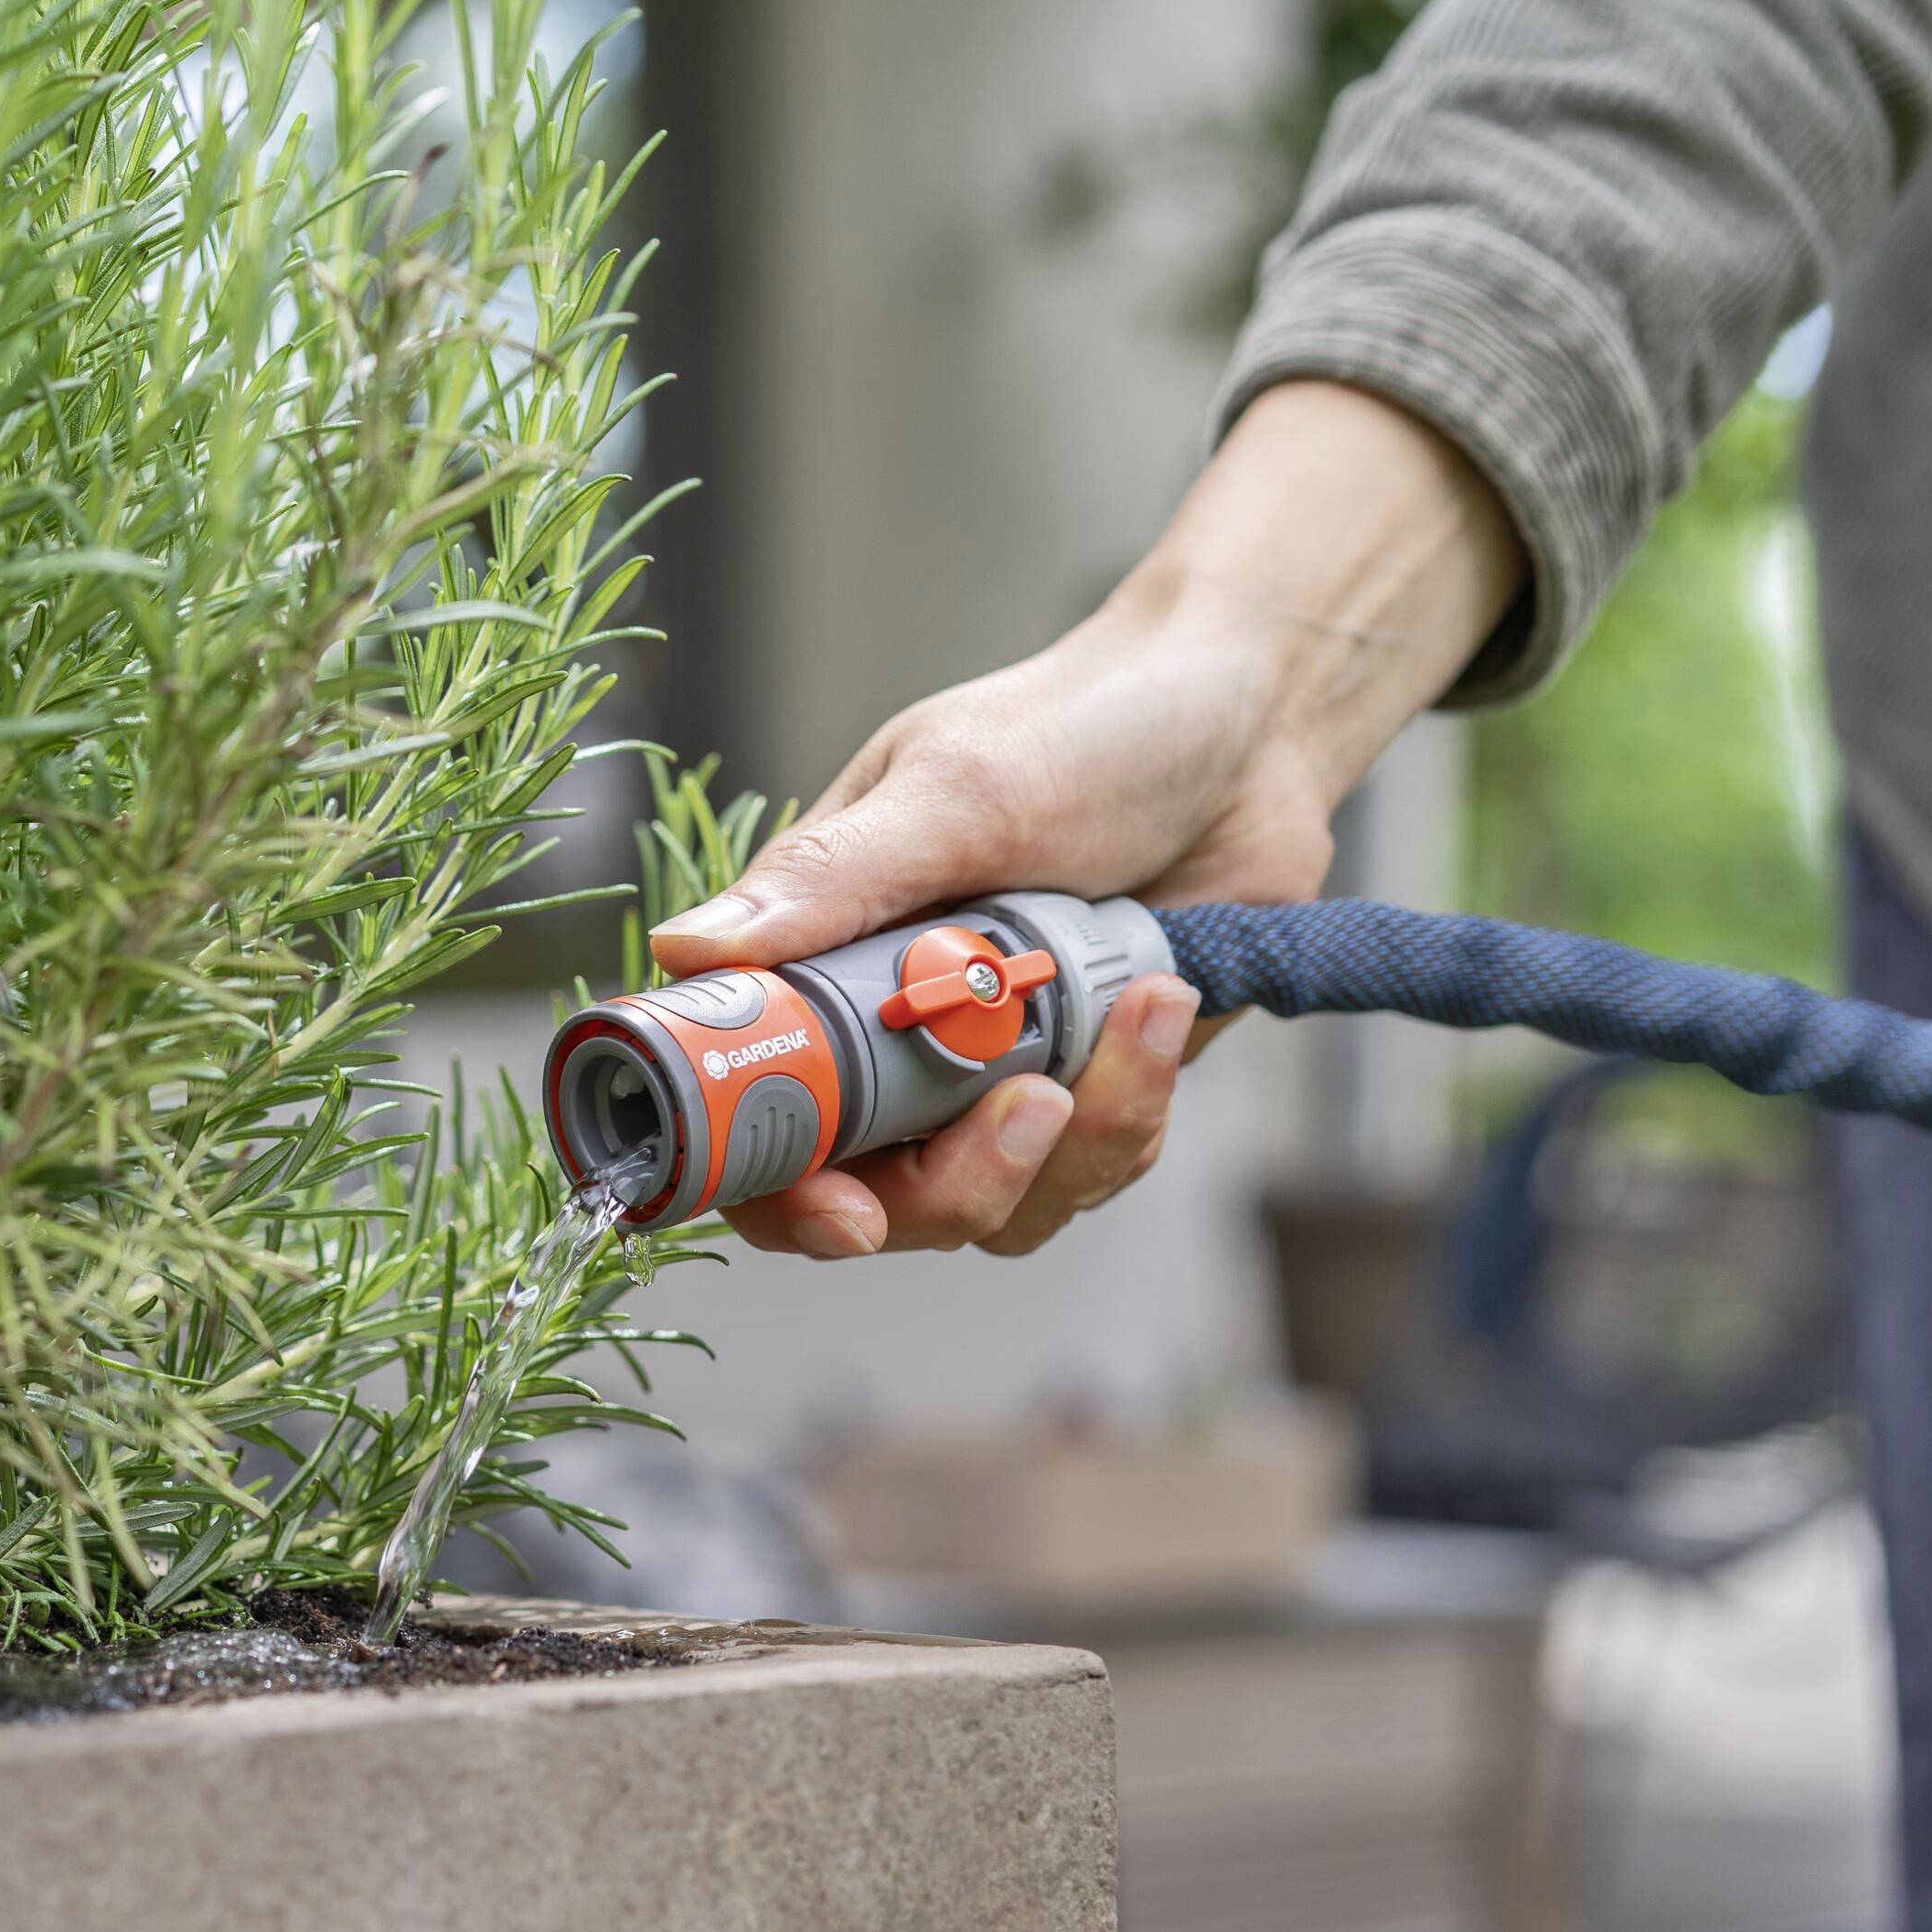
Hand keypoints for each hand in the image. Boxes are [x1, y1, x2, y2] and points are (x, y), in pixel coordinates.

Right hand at [649, 380, 1523, 1257]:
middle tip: (1023, 1115)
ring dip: (1067, 1142)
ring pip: (991, 1205)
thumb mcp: (955, 792)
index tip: (839, 1203)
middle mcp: (890, 1032)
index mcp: (819, 956)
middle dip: (948, 1188)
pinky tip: (1164, 1004)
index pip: (746, 1111)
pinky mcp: (1089, 1085)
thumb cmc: (1085, 725)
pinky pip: (1091, 1166)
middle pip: (869, 1195)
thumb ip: (828, 883)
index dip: (770, 1185)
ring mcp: (989, 1070)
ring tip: (1133, 1016)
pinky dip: (1134, 1105)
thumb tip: (682, 952)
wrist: (1249, 726)